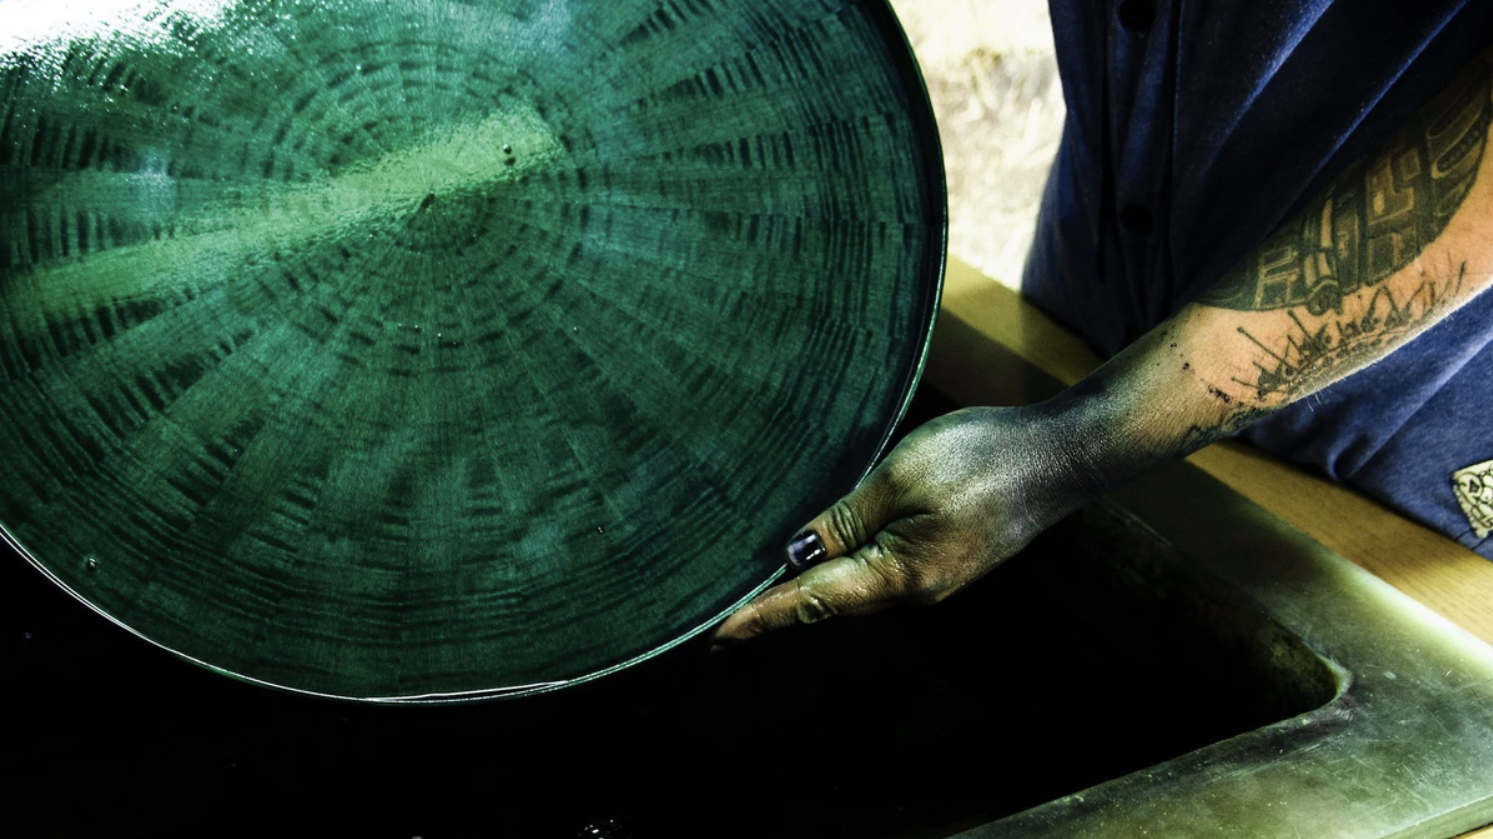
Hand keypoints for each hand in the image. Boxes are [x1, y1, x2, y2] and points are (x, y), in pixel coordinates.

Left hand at [710, 405, 1095, 646]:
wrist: (1060, 455)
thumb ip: (843, 518)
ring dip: (806, 588)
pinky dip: (839, 569)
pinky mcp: (944, 558)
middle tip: (721, 618)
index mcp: (898, 576)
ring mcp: (932, 577)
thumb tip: (794, 553)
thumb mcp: (899, 476)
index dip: (759, 616)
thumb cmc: (982, 457)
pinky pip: (878, 572)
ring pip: (852, 588)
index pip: (810, 601)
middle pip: (828, 602)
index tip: (714, 635)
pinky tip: (821, 556)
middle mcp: (913, 589)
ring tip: (758, 587)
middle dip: (775, 607)